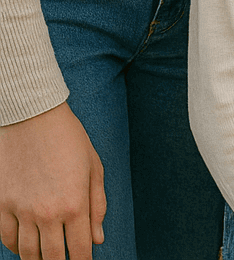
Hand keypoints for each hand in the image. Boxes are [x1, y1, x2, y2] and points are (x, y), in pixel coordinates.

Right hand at [0, 102, 105, 259]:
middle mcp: (48, 213)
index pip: (80, 251)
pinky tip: (25, 244)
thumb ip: (96, 205)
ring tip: (46, 257)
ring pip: (28, 254)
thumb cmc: (68, 138)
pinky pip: (7, 239)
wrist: (33, 115)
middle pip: (53, 259)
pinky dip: (16, 247)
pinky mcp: (3, 204)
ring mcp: (22, 211)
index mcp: (75, 204)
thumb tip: (97, 239)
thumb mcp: (93, 167)